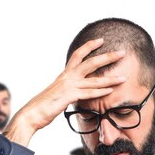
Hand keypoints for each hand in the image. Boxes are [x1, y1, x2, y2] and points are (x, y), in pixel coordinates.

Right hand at [3, 38, 126, 146]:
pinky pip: (88, 93)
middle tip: (122, 53)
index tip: (100, 40)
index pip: (78, 55)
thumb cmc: (43, 107)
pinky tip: (110, 91)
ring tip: (123, 78)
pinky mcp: (68, 96)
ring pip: (93, 80)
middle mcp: (67, 77)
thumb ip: (67, 93)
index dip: (89, 46)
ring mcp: (68, 86)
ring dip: (110, 78)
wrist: (31, 114)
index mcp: (64, 75)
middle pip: (90, 62)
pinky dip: (100, 92)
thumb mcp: (57, 96)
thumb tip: (72, 95)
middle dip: (107, 57)